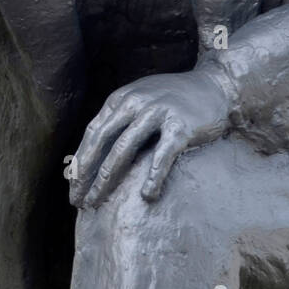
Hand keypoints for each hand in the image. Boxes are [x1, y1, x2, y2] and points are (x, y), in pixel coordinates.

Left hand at [69, 63, 232, 209]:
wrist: (215, 86)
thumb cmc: (174, 100)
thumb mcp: (140, 100)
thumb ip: (119, 120)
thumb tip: (94, 156)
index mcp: (121, 99)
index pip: (92, 133)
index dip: (80, 162)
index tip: (72, 187)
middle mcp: (135, 103)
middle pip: (102, 143)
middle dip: (86, 175)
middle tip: (78, 201)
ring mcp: (158, 113)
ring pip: (123, 149)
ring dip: (106, 179)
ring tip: (98, 202)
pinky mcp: (181, 126)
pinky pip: (162, 156)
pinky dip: (153, 177)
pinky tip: (147, 196)